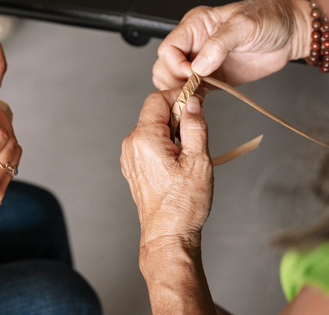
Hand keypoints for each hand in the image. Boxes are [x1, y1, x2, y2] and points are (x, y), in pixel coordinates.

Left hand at [121, 90, 212, 248]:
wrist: (168, 235)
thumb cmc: (183, 204)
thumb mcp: (198, 160)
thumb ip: (195, 126)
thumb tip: (192, 103)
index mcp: (144, 138)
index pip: (157, 99)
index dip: (179, 95)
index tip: (198, 98)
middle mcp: (131, 144)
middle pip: (153, 112)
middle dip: (177, 112)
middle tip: (199, 125)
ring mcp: (130, 157)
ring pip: (151, 127)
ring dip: (172, 128)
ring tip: (190, 148)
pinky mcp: (133, 167)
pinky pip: (148, 143)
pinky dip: (164, 141)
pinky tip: (179, 158)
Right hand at [153, 0, 310, 88]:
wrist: (292, 34)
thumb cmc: (270, 19)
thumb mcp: (244, 25)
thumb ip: (219, 44)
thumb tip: (198, 65)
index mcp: (196, 25)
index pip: (168, 48)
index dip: (175, 65)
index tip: (192, 74)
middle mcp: (194, 43)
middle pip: (164, 66)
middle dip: (173, 80)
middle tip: (193, 89)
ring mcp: (202, 61)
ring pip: (173, 80)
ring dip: (181, 91)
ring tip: (198, 94)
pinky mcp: (212, 77)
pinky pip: (192, 89)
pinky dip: (192, 97)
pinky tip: (203, 98)